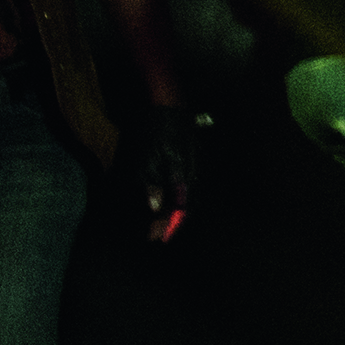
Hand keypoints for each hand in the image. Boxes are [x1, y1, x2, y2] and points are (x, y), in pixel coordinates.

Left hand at [140, 107, 204, 242]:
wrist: (170, 108)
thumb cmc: (157, 133)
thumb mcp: (148, 160)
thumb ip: (152, 185)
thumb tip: (154, 207)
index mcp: (185, 176)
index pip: (180, 210)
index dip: (167, 225)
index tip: (154, 236)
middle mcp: (194, 175)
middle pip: (189, 207)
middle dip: (173, 222)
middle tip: (156, 232)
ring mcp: (196, 168)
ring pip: (191, 198)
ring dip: (178, 213)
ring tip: (163, 221)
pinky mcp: (193, 162)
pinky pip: (190, 188)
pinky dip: (181, 200)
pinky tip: (171, 200)